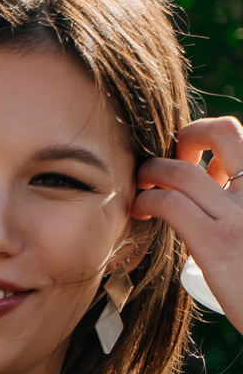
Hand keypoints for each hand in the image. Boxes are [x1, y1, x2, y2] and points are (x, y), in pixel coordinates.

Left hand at [133, 116, 242, 312]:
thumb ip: (242, 198)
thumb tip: (220, 177)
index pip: (240, 135)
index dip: (209, 137)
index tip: (194, 159)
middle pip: (223, 130)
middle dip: (187, 134)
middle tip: (170, 160)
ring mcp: (242, 214)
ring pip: (183, 170)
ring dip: (151, 171)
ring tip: (143, 186)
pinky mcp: (217, 242)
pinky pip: (170, 204)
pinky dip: (146, 199)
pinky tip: (142, 210)